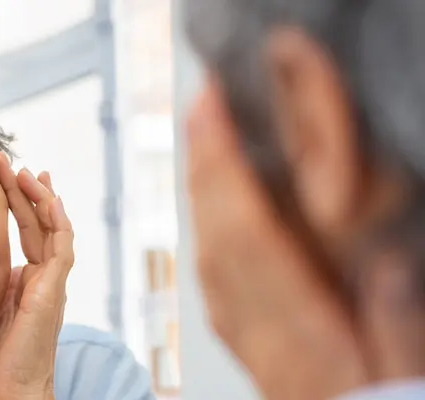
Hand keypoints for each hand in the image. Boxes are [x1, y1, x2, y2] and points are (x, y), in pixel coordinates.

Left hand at [0, 152, 73, 399]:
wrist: (15, 386)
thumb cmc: (2, 356)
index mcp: (30, 279)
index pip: (27, 231)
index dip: (17, 203)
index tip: (4, 177)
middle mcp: (46, 276)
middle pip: (41, 223)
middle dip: (27, 191)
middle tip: (12, 163)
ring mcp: (53, 282)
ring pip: (55, 229)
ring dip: (42, 198)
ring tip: (26, 171)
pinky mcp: (54, 291)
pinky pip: (62, 248)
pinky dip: (58, 222)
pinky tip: (49, 199)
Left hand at [186, 79, 367, 398]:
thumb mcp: (400, 365)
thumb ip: (393, 316)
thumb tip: (385, 264)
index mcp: (298, 331)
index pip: (248, 236)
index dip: (226, 173)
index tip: (215, 118)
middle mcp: (257, 330)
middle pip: (218, 235)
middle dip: (207, 167)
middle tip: (203, 108)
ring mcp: (243, 335)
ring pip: (209, 251)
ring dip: (204, 191)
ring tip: (205, 139)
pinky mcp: (242, 337)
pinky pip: (212, 273)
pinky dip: (208, 226)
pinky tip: (211, 201)